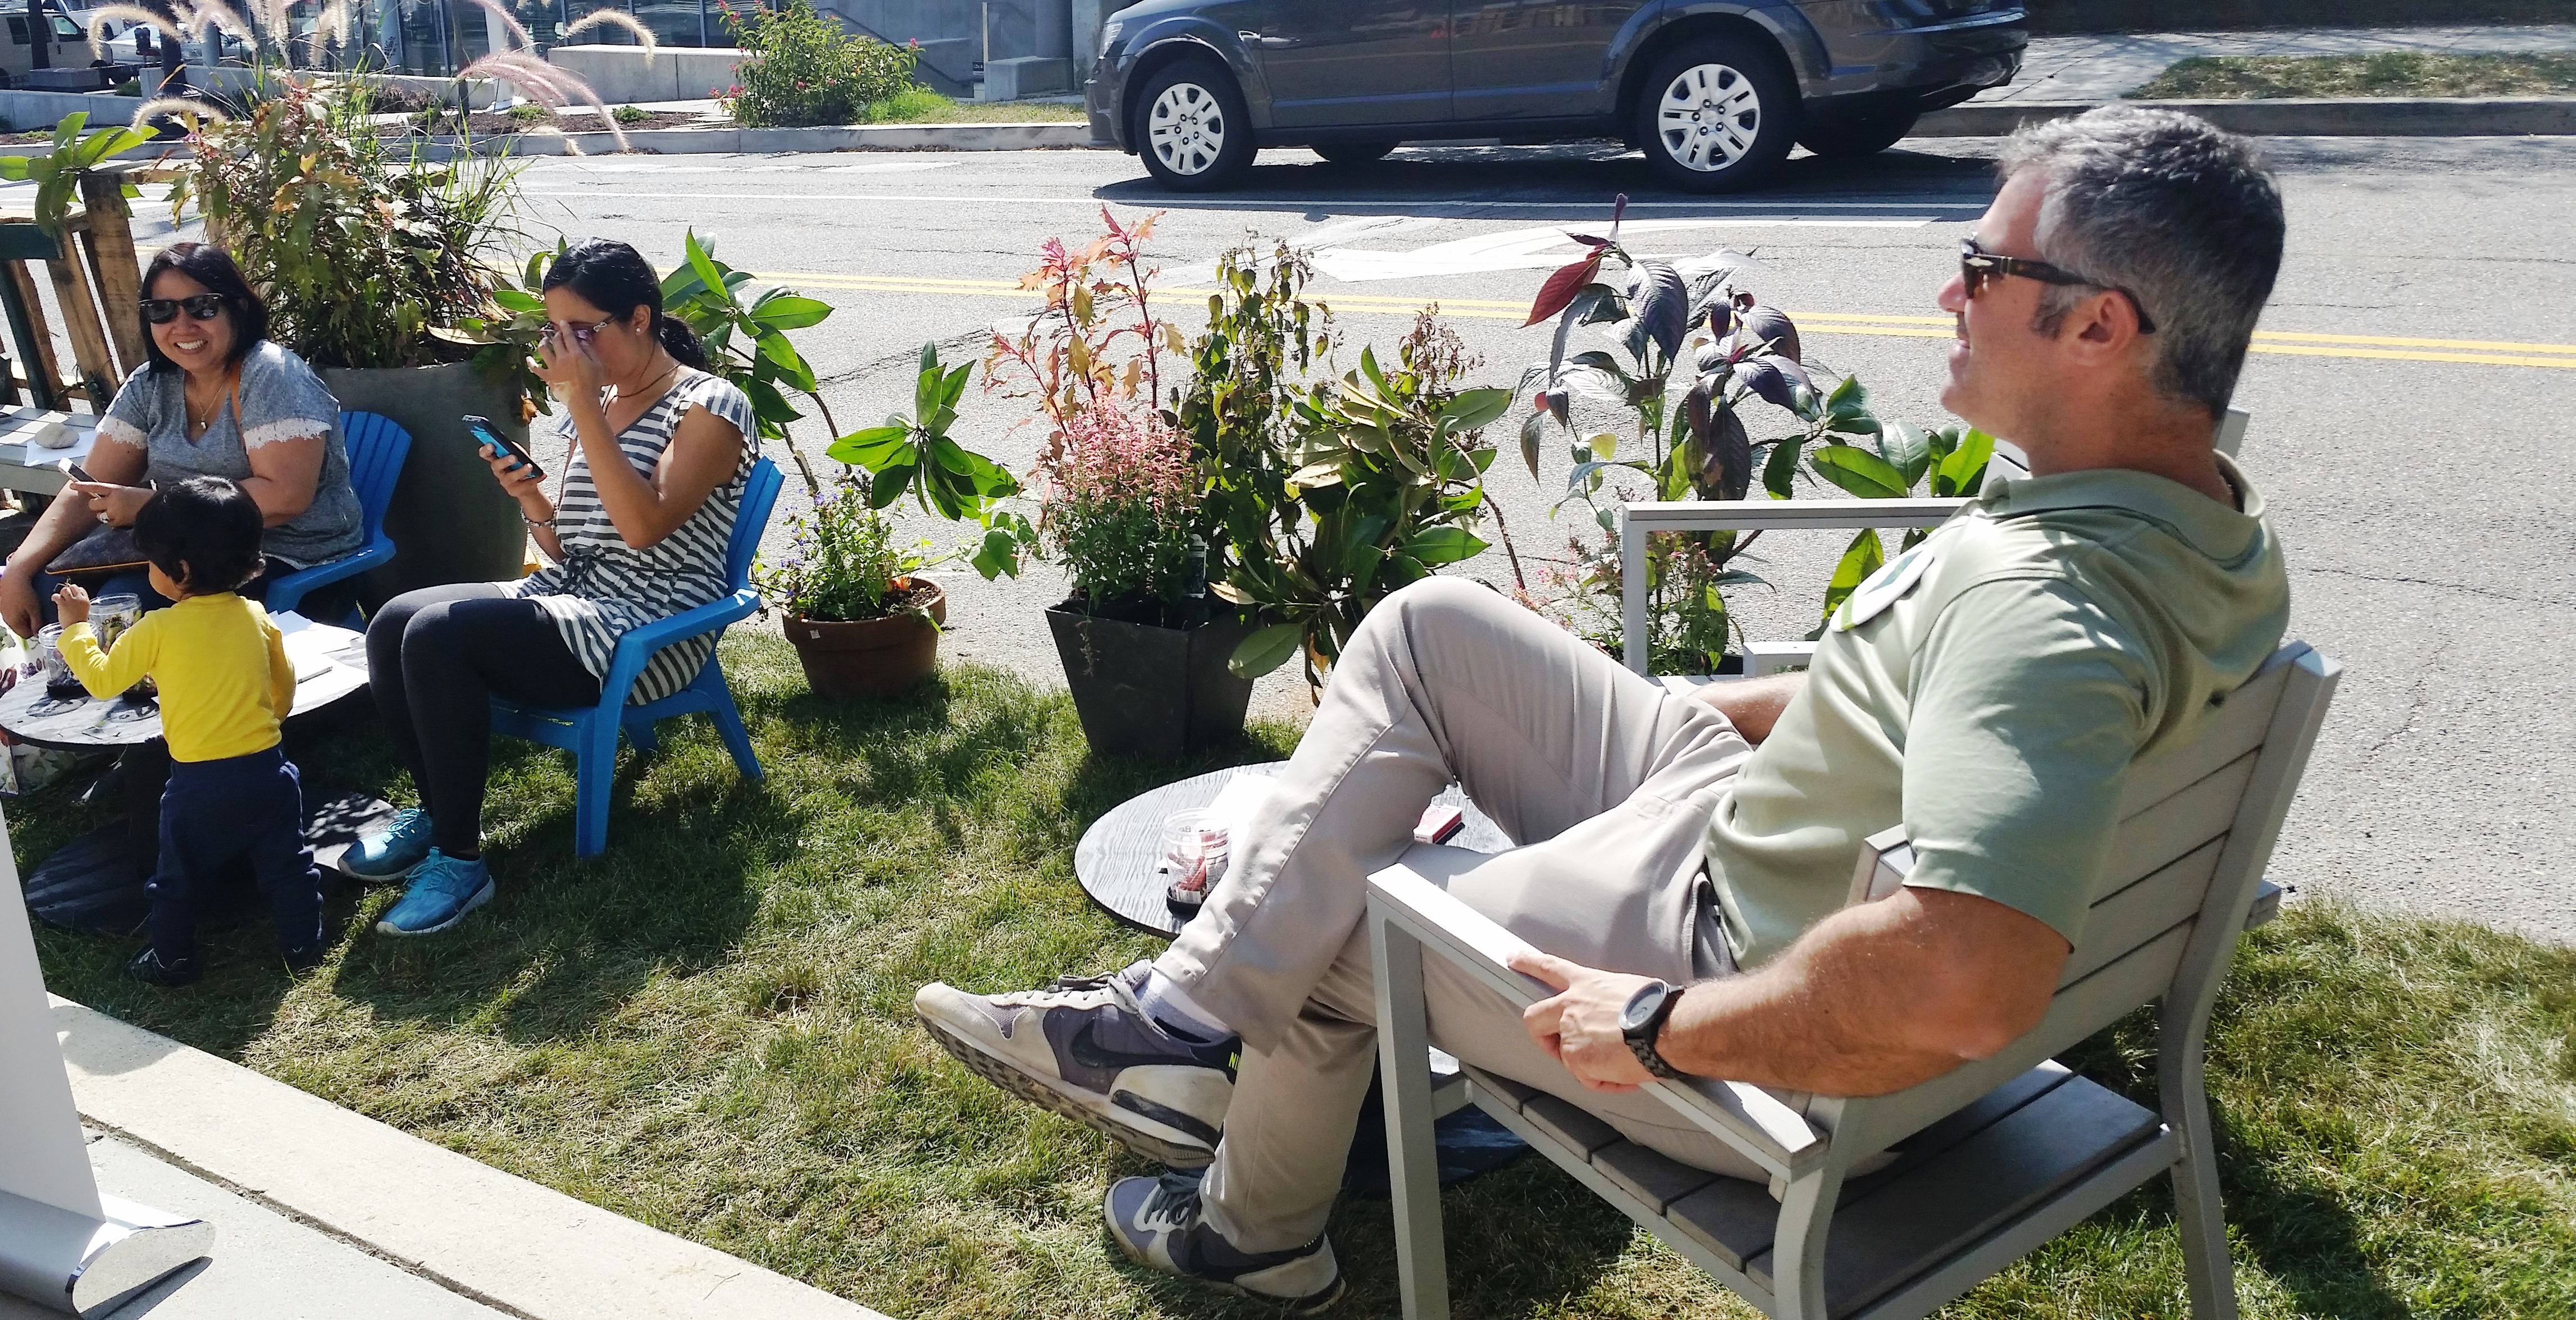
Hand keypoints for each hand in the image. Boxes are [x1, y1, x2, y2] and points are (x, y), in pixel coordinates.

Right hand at [0, 570, 38, 638]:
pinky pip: (11, 613)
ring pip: (15, 621)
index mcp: (14, 623)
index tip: (40, 623)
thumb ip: (36, 623)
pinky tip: (22, 603)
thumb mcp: (35, 609)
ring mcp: (3, 613)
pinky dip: (17, 612)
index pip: (26, 635)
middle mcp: (6, 620)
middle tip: (36, 615)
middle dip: (29, 625)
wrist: (12, 579)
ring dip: (23, 618)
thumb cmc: (25, 594)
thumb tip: (36, 633)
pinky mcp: (1, 605)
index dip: (35, 631)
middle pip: (20, 628)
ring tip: (29, 608)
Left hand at [52, 582, 88, 624]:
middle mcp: (79, 598)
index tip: (72, 595)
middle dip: (68, 590)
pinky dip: (54, 597)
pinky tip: (54, 600)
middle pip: (73, 587)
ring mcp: (71, 600)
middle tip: (65, 596)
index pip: (81, 589)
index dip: (75, 591)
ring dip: (62, 593)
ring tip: (60, 598)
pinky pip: (57, 596)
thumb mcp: (84, 610)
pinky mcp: (63, 603)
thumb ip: (80, 603)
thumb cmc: (79, 622)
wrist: (76, 628)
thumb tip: (73, 600)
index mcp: (86, 600)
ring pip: (65, 590)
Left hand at [70, 481, 151, 528]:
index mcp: (116, 489)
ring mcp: (115, 512)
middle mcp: (113, 500)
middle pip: (93, 504)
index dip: (82, 486)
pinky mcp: (119, 522)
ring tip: (117, 513)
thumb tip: (104, 501)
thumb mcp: (129, 491)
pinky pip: (110, 523)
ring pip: (100, 515)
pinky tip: (123, 519)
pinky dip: (114, 522)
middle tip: (105, 506)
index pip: (95, 486)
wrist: (158, 508)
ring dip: (105, 515)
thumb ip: (115, 495)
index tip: (72, 486)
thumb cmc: (145, 499)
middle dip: (97, 506)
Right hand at [481, 441, 547, 505]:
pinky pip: (525, 484)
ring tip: (529, 466)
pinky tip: (542, 474)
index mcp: (497, 460)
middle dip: (504, 461)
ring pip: (510, 477)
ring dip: (521, 471)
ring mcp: (506, 482)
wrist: (527, 484)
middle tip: (514, 457)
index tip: (491, 445)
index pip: (486, 454)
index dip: (486, 450)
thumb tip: (513, 446)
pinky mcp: (515, 490)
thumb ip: (514, 448)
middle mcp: (499, 471)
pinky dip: (535, 478)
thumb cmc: (520, 466)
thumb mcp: (518, 454)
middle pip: (496, 466)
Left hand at [534, 327, 605, 396]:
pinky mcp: (548, 377)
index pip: (569, 336)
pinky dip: (531, 363)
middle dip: (556, 335)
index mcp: (575, 354)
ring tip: (543, 340)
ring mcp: (553, 367)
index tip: (562, 323)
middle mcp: (562, 358)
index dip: (565, 328)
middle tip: (557, 333)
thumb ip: (590, 351)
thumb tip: (582, 341)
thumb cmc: (593, 384)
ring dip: (543, 343)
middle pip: (556, 341)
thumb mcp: (597, 365)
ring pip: (544, 350)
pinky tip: (528, 358)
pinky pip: (536, 369)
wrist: (582, 400)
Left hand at [1512, 950, 1658, 1092]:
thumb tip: (1618, 1017)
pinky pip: (1587, 1080)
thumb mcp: (1629, 990)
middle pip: (1534, 1017)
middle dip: (1539, 1034)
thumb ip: (1608, 1002)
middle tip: (1553, 1044)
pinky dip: (1606, 1082)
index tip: (1514, 959)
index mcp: (1586, 984)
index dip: (1529, 963)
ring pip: (1567, 1057)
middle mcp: (1571, 1006)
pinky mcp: (1576, 1060)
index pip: (1550, 967)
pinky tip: (1626, 1075)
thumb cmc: (1659, 1008)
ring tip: (1620, 1063)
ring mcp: (1570, 1034)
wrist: (1667, 1028)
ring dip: (1589, 1065)